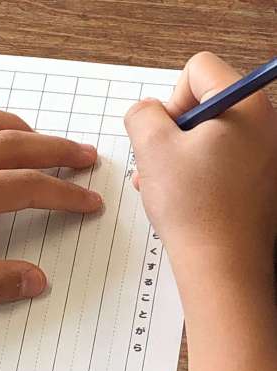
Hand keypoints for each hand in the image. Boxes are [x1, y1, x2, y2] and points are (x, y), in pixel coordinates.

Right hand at [125, 52, 276, 274]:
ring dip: (179, 156)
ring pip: (209, 137)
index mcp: (246, 106)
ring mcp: (265, 156)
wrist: (222, 265)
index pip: (198, 69)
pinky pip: (221, 162)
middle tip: (161, 164)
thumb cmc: (195, 210)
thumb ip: (141, 114)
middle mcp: (265, 125)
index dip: (171, 99)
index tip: (166, 137)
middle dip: (172, 133)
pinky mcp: (259, 181)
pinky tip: (180, 198)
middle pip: (204, 104)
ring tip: (164, 186)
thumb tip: (146, 112)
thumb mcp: (152, 148)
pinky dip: (197, 173)